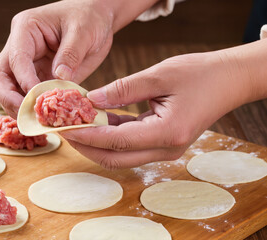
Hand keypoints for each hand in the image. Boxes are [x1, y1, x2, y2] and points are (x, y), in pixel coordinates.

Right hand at [0, 0, 158, 116]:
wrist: (97, 18)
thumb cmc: (89, 17)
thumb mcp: (83, 31)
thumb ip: (70, 54)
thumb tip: (59, 78)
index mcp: (26, 28)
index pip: (16, 58)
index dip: (24, 80)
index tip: (38, 97)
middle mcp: (20, 46)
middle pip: (0, 77)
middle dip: (9, 99)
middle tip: (27, 115)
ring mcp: (27, 64)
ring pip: (9, 89)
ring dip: (18, 107)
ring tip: (35, 122)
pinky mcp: (37, 76)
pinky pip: (28, 95)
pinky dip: (33, 108)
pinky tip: (43, 119)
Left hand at [60, 50, 254, 168]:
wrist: (228, 81)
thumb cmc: (200, 75)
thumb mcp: (158, 76)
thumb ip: (123, 89)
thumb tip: (91, 100)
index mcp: (167, 133)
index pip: (116, 142)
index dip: (87, 137)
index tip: (64, 128)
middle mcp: (166, 149)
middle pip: (115, 158)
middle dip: (86, 146)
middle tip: (64, 130)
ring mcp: (165, 149)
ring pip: (121, 155)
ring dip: (96, 142)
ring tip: (75, 124)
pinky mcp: (162, 143)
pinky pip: (130, 145)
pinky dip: (111, 135)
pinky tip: (97, 120)